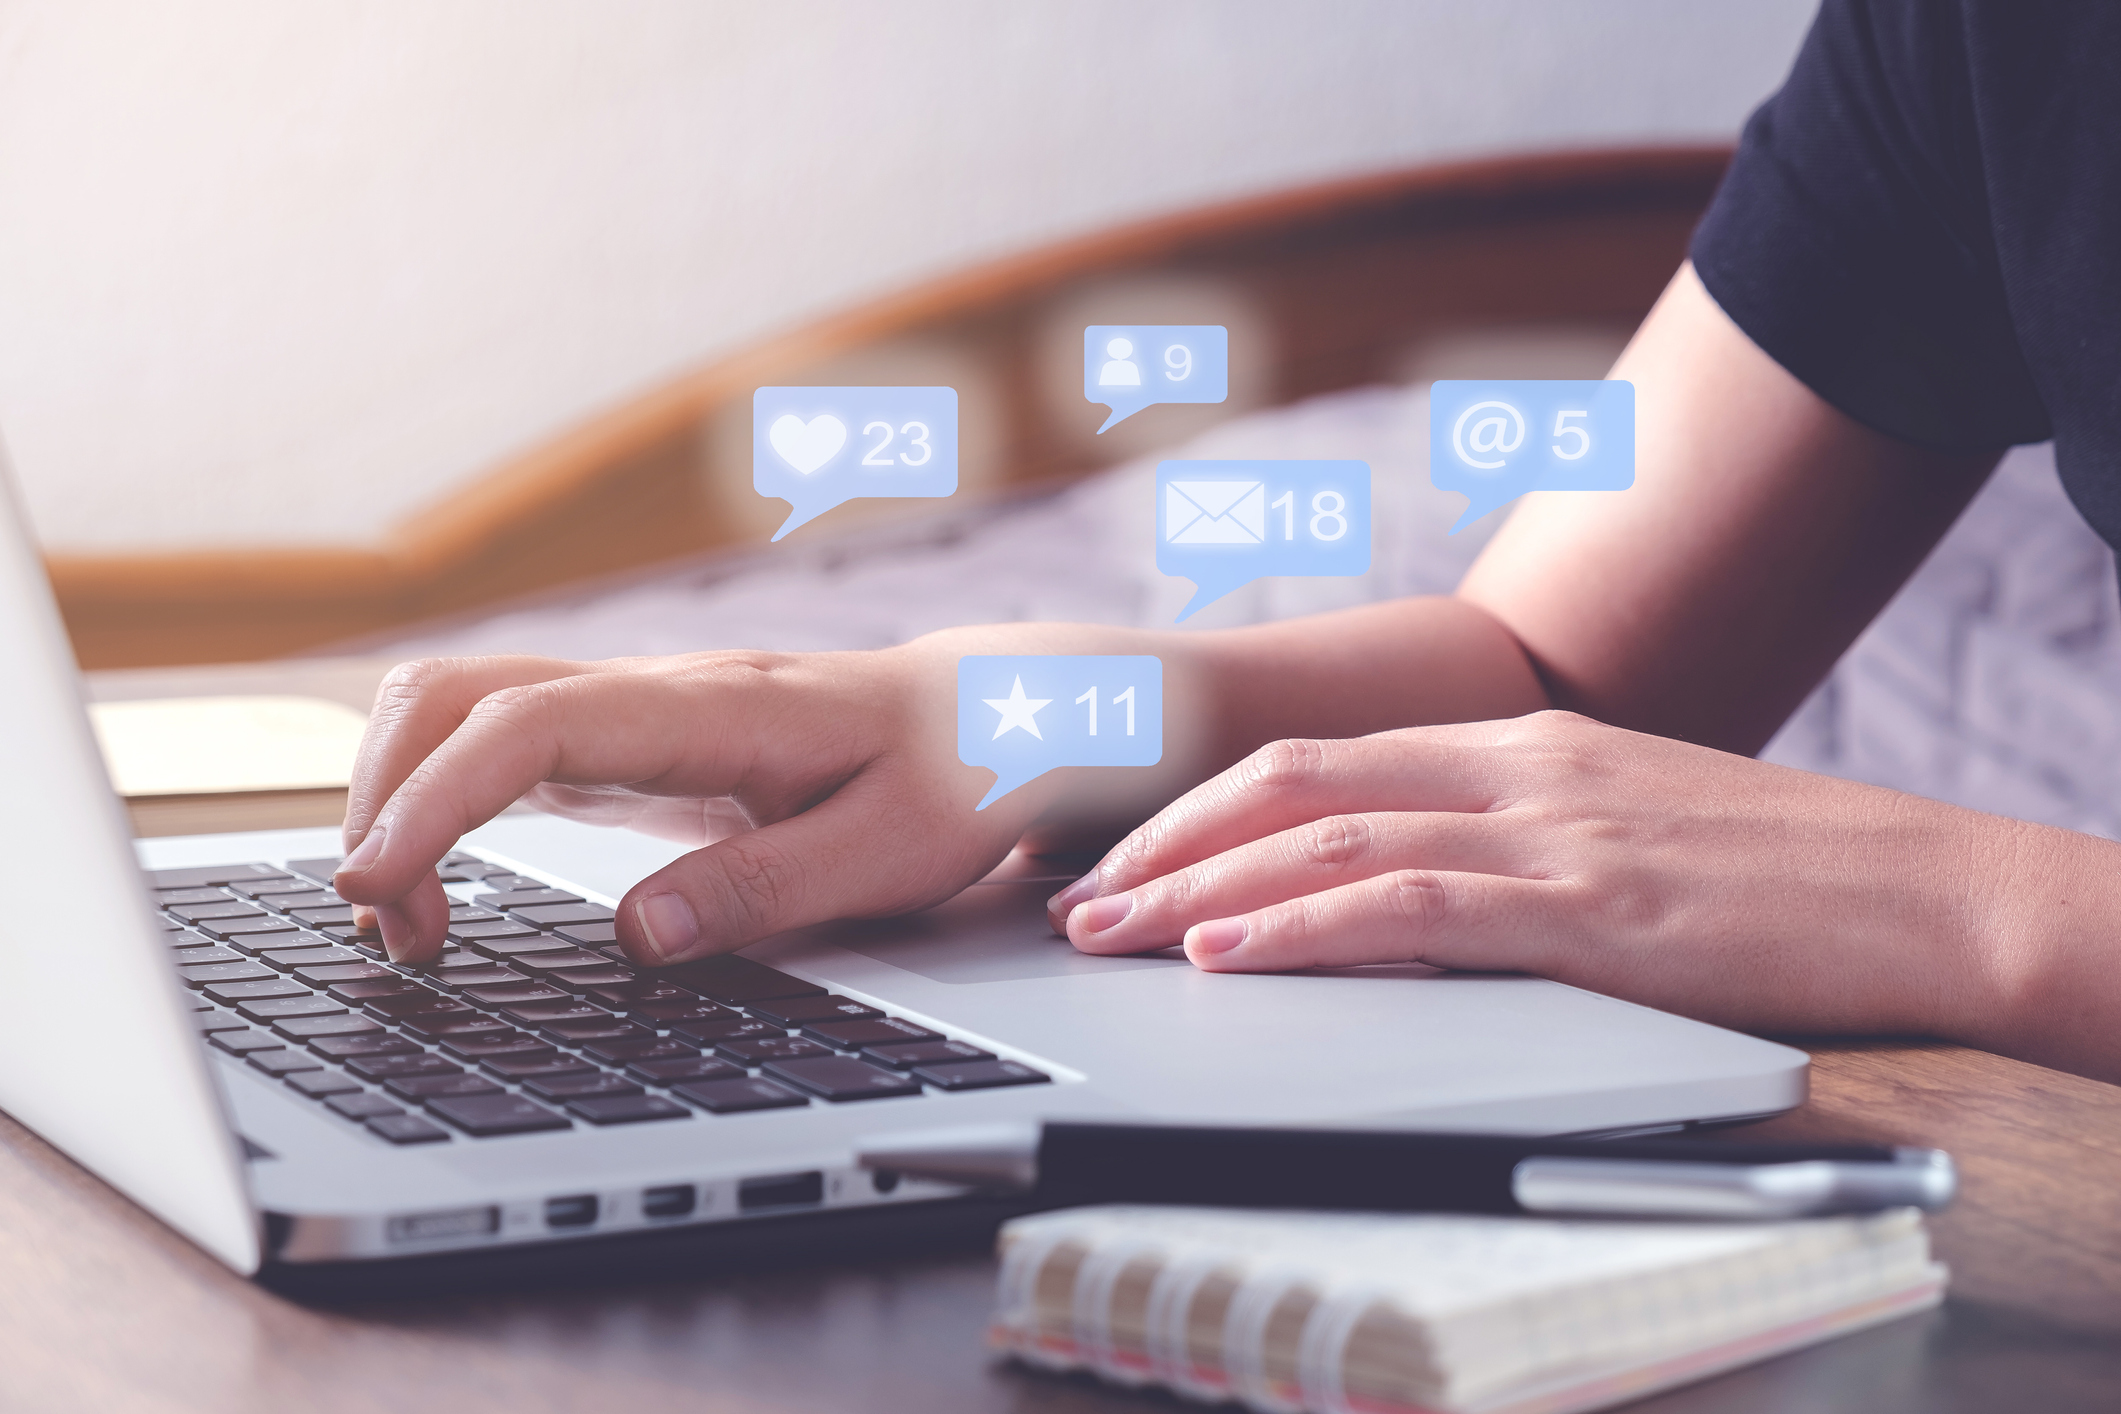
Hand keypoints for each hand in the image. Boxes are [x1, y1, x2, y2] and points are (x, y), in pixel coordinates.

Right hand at [331, 640, 1052, 964]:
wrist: (986, 713)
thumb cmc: (950, 774)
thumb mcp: (892, 850)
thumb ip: (769, 889)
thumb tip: (637, 936)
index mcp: (716, 708)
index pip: (533, 723)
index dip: (437, 799)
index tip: (378, 886)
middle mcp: (654, 692)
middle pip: (457, 692)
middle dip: (383, 797)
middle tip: (388, 930)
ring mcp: (631, 709)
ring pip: (459, 707)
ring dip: (399, 800)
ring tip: (411, 928)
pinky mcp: (624, 741)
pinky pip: (494, 745)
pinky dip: (436, 805)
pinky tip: (439, 888)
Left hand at [1049, 711, 2032, 1043]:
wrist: (1932, 891)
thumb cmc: (1782, 877)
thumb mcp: (1624, 832)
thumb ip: (1514, 845)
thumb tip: (1409, 891)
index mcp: (1519, 745)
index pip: (1321, 758)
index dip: (1204, 804)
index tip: (1126, 852)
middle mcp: (1517, 768)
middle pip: (1296, 782)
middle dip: (1169, 841)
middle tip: (1076, 898)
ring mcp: (1552, 828)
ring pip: (1332, 836)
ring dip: (1202, 889)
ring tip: (1111, 932)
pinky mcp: (1591, 906)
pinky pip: (1412, 906)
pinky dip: (1305, 926)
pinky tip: (1232, 953)